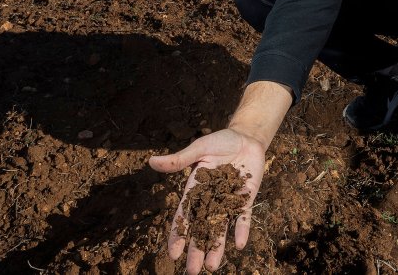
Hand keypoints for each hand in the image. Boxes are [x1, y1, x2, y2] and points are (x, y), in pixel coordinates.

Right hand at [149, 128, 266, 273]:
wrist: (245, 137)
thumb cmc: (219, 141)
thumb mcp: (198, 149)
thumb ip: (179, 160)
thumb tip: (151, 161)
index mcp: (195, 189)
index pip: (184, 216)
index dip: (178, 234)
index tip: (173, 254)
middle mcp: (211, 199)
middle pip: (202, 228)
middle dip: (197, 249)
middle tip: (192, 271)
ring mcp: (229, 200)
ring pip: (221, 227)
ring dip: (217, 246)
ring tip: (213, 267)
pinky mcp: (246, 198)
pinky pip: (243, 216)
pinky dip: (241, 229)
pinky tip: (239, 244)